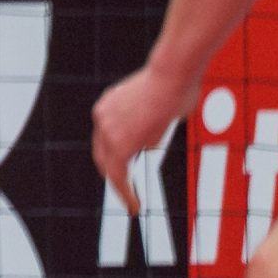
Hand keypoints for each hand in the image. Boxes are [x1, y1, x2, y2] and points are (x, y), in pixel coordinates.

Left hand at [92, 62, 196, 212]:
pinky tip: (134, 204)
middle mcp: (103, 116)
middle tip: (122, 190)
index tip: (119, 166)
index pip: (105, 136)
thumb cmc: (176, 81)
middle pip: (101, 153)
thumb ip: (157, 118)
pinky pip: (119, 175)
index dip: (112, 152)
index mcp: (110, 104)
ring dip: (123, 185)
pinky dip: (125, 191)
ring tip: (132, 203)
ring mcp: (107, 130)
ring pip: (113, 165)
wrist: (172, 73)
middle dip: (111, 173)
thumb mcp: (161, 101)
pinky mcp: (119, 144)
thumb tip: (167, 122)